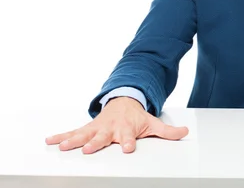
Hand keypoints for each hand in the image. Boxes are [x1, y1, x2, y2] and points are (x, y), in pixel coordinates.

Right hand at [45, 97, 188, 153]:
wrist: (124, 101)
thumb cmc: (137, 117)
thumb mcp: (153, 123)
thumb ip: (168, 132)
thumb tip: (185, 132)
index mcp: (127, 129)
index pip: (128, 138)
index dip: (128, 143)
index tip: (128, 148)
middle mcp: (110, 129)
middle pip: (103, 138)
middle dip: (96, 143)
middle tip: (89, 149)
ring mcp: (97, 128)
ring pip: (84, 135)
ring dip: (74, 141)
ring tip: (64, 147)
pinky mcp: (88, 129)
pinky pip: (72, 132)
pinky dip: (61, 136)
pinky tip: (50, 141)